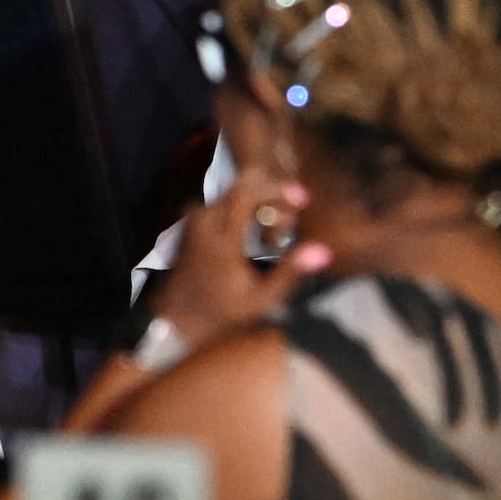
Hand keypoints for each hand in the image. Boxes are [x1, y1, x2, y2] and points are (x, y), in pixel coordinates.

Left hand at [159, 170, 320, 351]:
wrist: (177, 315)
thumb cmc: (224, 310)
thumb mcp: (261, 297)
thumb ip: (290, 271)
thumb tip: (323, 251)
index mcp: (221, 237)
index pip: (248, 193)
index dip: (277, 188)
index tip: (302, 197)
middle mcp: (205, 220)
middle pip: (242, 185)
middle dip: (272, 189)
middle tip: (296, 207)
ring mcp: (196, 217)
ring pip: (233, 189)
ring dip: (260, 195)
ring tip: (283, 215)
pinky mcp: (193, 219)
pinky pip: (223, 199)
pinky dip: (246, 202)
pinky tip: (261, 221)